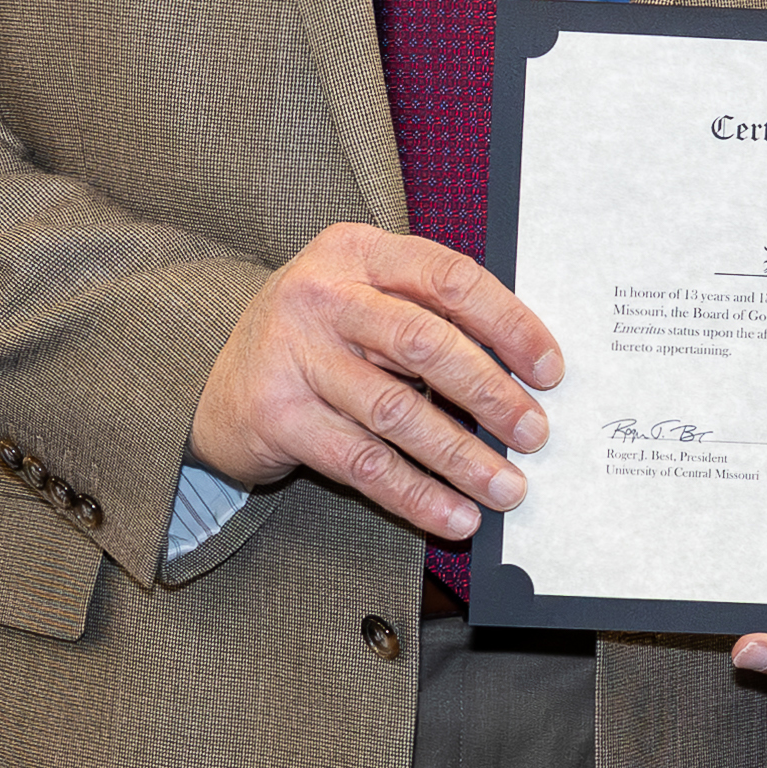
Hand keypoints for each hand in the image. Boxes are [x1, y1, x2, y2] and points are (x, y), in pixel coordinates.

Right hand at [191, 224, 561, 541]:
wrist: (218, 381)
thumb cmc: (319, 338)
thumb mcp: (365, 298)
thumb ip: (428, 312)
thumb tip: (526, 368)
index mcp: (357, 252)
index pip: (448, 277)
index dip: (508, 323)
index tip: (549, 368)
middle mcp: (321, 295)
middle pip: (424, 342)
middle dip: (490, 393)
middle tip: (534, 433)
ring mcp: (293, 355)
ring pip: (396, 411)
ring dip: (461, 456)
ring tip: (507, 487)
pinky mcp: (277, 416)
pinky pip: (362, 463)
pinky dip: (416, 495)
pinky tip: (455, 516)